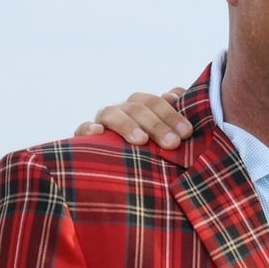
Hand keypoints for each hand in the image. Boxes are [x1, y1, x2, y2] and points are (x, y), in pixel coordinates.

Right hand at [74, 87, 192, 148]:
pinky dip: (88, 128)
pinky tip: (98, 133)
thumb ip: (176, 114)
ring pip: (111, 114)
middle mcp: (123, 111)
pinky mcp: (84, 139)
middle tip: (173, 143)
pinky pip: (82, 129)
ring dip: (127, 125)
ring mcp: (103, 123)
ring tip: (142, 140)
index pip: (156, 102)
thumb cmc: (152, 151)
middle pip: (137, 107)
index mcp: (142, 107)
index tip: (187, 132)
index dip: (172, 114)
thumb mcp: (168, 135)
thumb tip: (179, 93)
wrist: (119, 174)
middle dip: (157, 124)